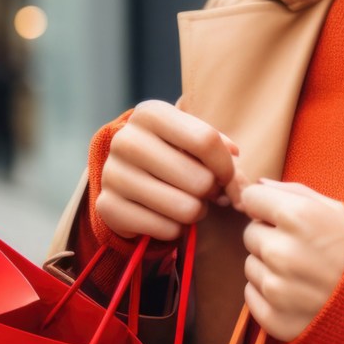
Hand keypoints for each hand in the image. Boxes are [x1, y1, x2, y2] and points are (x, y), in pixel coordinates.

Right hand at [96, 99, 245, 241]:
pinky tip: (168, 217)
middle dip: (212, 191)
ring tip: (190, 202)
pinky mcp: (107, 207)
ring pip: (186, 208)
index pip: (206, 141)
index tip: (228, 176)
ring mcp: (112, 174)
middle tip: (206, 191)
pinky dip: (176, 229)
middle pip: (199, 180)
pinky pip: (166, 229)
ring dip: (197, 211)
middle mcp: (126, 140)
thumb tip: (236, 173)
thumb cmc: (172, 152)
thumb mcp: (194, 141)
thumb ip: (222, 153)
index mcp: (150, 114)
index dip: (227, 166)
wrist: (127, 174)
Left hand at [240, 180, 343, 341]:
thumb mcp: (337, 210)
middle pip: (250, 233)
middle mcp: (282, 252)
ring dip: (269, 267)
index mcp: (298, 216)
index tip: (281, 215)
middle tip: (301, 247)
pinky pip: (252, 295)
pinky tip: (298, 293)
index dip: (266, 205)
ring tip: (303, 271)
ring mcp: (277, 289)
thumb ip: (294, 192)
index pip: (251, 198)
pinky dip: (270, 295)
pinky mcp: (274, 318)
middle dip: (270, 236)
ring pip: (250, 265)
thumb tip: (258, 184)